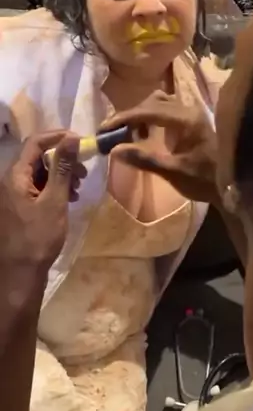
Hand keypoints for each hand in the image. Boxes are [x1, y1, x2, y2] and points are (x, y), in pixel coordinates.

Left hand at [1, 131, 84, 269]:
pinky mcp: (19, 206)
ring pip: (38, 171)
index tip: (81, 142)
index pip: (34, 142)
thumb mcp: (54, 200)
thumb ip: (62, 168)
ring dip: (60, 173)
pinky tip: (69, 198)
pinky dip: (54, 187)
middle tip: (83, 170)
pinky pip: (37, 186)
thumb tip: (73, 138)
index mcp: (14, 176)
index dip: (58, 137)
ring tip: (79, 187)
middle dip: (62, 158)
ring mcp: (13, 194)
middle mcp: (10, 181)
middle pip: (36, 156)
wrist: (20, 273)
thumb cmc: (38, 237)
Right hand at [101, 92, 219, 204]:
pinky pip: (165, 110)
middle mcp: (189, 110)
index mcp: (187, 120)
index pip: (150, 110)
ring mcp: (191, 113)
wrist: (230, 186)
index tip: (105, 128)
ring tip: (127, 134)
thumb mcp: (173, 172)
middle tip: (113, 132)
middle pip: (153, 101)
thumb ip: (145, 159)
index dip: (125, 117)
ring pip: (159, 103)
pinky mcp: (190, 120)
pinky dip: (150, 118)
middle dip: (131, 115)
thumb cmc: (204, 180)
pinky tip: (144, 134)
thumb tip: (115, 150)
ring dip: (140, 115)